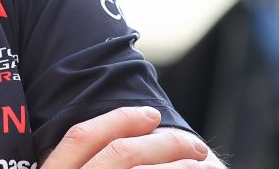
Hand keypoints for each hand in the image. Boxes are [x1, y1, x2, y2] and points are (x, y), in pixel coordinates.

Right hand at [40, 107, 223, 167]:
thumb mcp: (75, 166)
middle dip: (163, 145)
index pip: (81, 136)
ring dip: (179, 167)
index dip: (118, 119)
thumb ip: (84, 157)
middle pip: (119, 155)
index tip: (152, 114)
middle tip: (194, 146)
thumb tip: (136, 126)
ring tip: (203, 165)